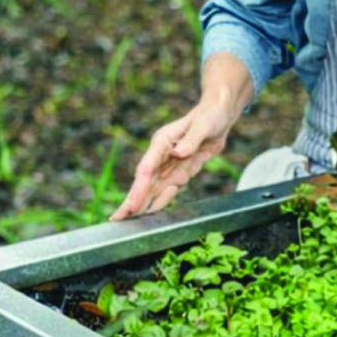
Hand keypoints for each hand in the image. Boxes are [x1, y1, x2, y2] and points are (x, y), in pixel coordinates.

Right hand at [111, 96, 240, 220]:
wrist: (220, 115)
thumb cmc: (210, 114)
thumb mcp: (203, 125)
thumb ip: (191, 139)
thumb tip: (178, 153)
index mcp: (162, 142)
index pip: (146, 169)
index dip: (139, 188)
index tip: (132, 205)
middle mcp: (162, 155)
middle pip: (144, 182)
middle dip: (131, 201)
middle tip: (117, 219)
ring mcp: (170, 165)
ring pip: (153, 189)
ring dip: (142, 205)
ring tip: (127, 222)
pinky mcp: (181, 171)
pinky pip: (169, 190)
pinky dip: (160, 201)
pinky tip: (150, 214)